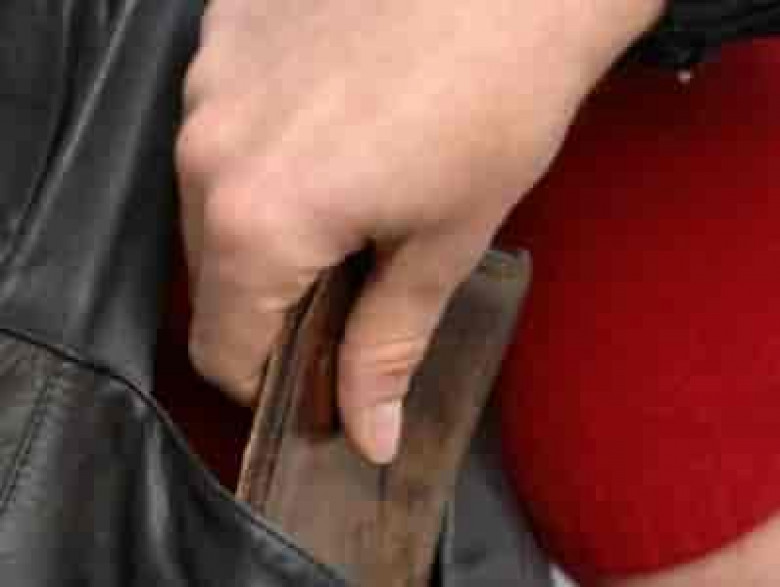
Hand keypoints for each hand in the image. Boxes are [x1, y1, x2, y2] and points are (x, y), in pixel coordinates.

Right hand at [178, 0, 662, 463]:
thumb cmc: (499, 105)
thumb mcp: (445, 242)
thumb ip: (387, 345)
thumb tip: (367, 435)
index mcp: (256, 219)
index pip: (220, 349)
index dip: (267, 382)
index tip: (314, 375)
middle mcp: (207, 147)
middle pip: (211, 273)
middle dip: (272, 296)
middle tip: (347, 280)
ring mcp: (208, 75)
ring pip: (211, 194)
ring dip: (266, 215)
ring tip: (349, 190)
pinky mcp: (226, 25)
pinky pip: (223, 118)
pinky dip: (266, 141)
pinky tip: (331, 118)